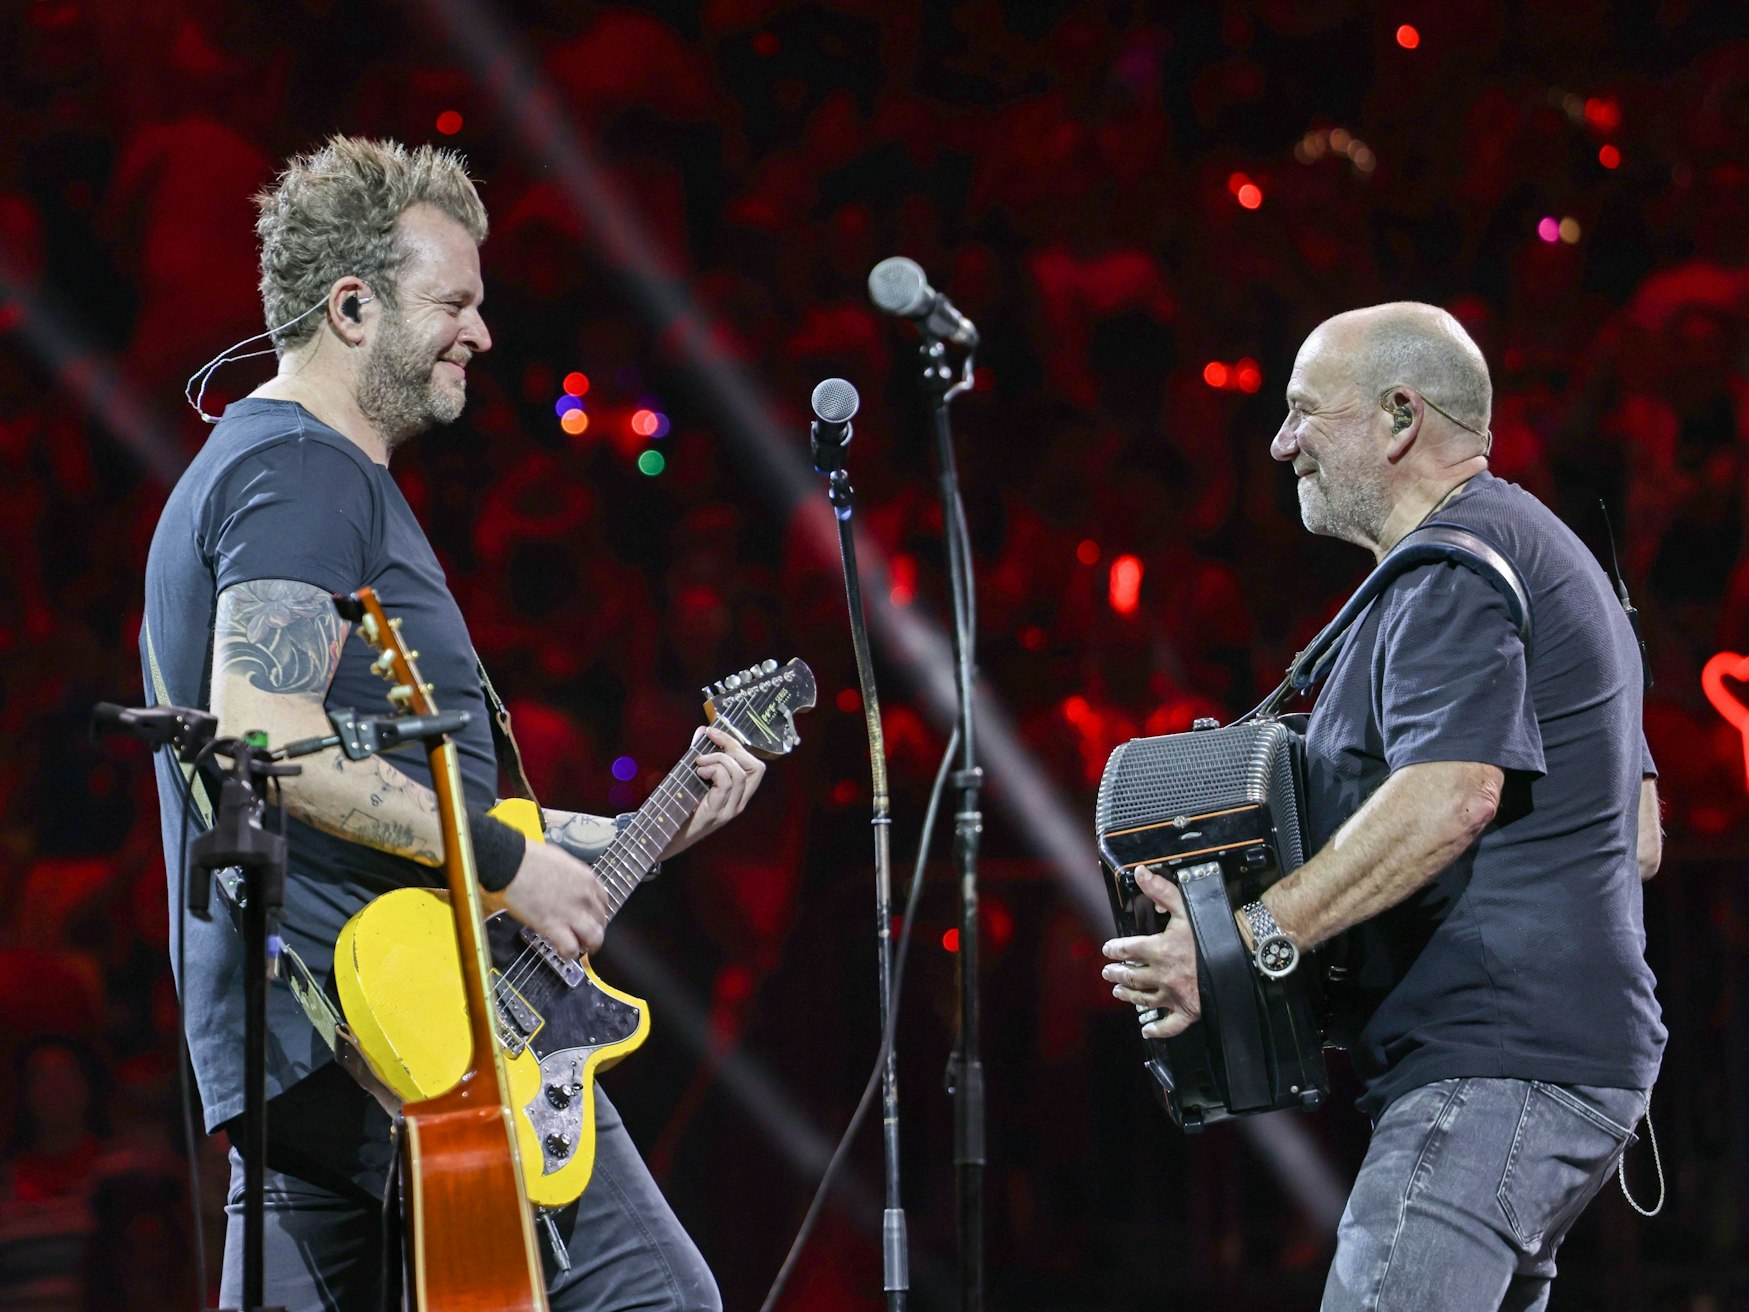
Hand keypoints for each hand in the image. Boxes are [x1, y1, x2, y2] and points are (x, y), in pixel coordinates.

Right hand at [502, 840, 608, 959]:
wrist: (512, 864)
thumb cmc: (531, 859)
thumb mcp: (563, 862)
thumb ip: (572, 877)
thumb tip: (569, 886)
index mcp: (588, 880)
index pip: (603, 904)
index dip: (595, 914)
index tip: (588, 917)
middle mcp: (585, 898)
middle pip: (601, 922)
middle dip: (593, 930)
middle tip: (582, 934)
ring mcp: (572, 913)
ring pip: (594, 938)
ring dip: (588, 945)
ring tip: (578, 947)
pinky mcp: (554, 926)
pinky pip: (571, 948)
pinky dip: (568, 953)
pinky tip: (562, 951)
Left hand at [663, 726, 765, 858]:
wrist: (665, 838)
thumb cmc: (679, 807)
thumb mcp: (694, 778)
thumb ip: (701, 756)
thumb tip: (703, 731)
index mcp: (738, 795)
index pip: (756, 766)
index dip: (738, 745)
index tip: (715, 734)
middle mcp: (739, 803)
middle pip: (757, 768)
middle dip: (733, 748)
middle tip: (710, 744)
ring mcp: (730, 810)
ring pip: (739, 774)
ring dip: (718, 759)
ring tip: (700, 762)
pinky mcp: (717, 813)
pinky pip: (725, 784)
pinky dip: (713, 770)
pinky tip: (699, 772)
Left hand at [1101, 865, 1201, 1038]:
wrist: (1243, 951)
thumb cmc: (1214, 929)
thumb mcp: (1184, 906)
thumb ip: (1160, 890)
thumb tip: (1140, 873)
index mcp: (1159, 949)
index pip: (1127, 949)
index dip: (1114, 949)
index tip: (1108, 949)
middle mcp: (1163, 974)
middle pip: (1131, 976)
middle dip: (1117, 974)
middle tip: (1108, 973)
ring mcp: (1175, 995)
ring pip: (1144, 999)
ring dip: (1129, 996)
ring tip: (1119, 992)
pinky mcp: (1189, 1011)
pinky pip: (1170, 1026)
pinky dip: (1157, 1030)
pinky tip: (1147, 1030)